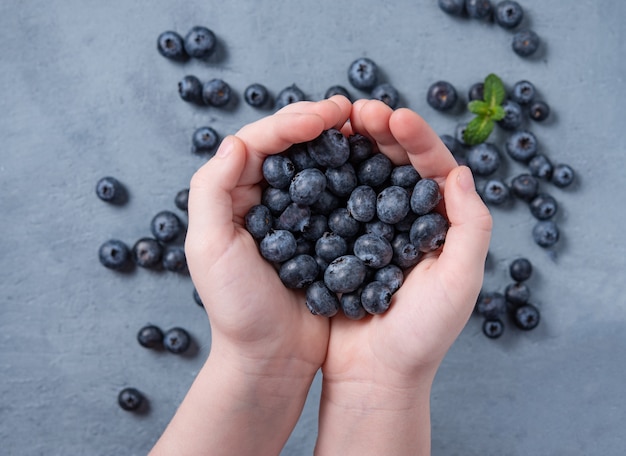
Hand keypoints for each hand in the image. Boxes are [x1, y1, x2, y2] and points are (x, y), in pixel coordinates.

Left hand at [186, 97, 350, 371]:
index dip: (291, 121)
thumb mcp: (209, 248)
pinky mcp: (323, 232)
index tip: (326, 116)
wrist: (272, 357)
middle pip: (290, 144)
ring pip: (318, 162)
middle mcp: (264, 196)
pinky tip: (374, 165)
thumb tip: (235, 141)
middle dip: (319, 121)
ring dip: (340, 142)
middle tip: (351, 111)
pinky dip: (355, 175)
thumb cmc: (237, 308)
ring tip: (366, 128)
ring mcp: (296, 213)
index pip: (259, 142)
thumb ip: (211, 191)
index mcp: (233, 194)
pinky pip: (339, 193)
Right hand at [315, 100, 491, 454]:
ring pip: (363, 176)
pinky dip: (326, 179)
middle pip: (396, 164)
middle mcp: (407, 221)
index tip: (394, 117)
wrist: (373, 375)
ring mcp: (372, 230)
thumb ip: (470, 227)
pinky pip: (334, 203)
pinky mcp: (341, 243)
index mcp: (440, 225)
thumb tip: (461, 172)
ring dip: (352, 149)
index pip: (433, 169)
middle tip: (358, 110)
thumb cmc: (421, 336)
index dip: (417, 139)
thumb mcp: (459, 282)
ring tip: (336, 125)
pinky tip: (313, 161)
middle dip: (380, 133)